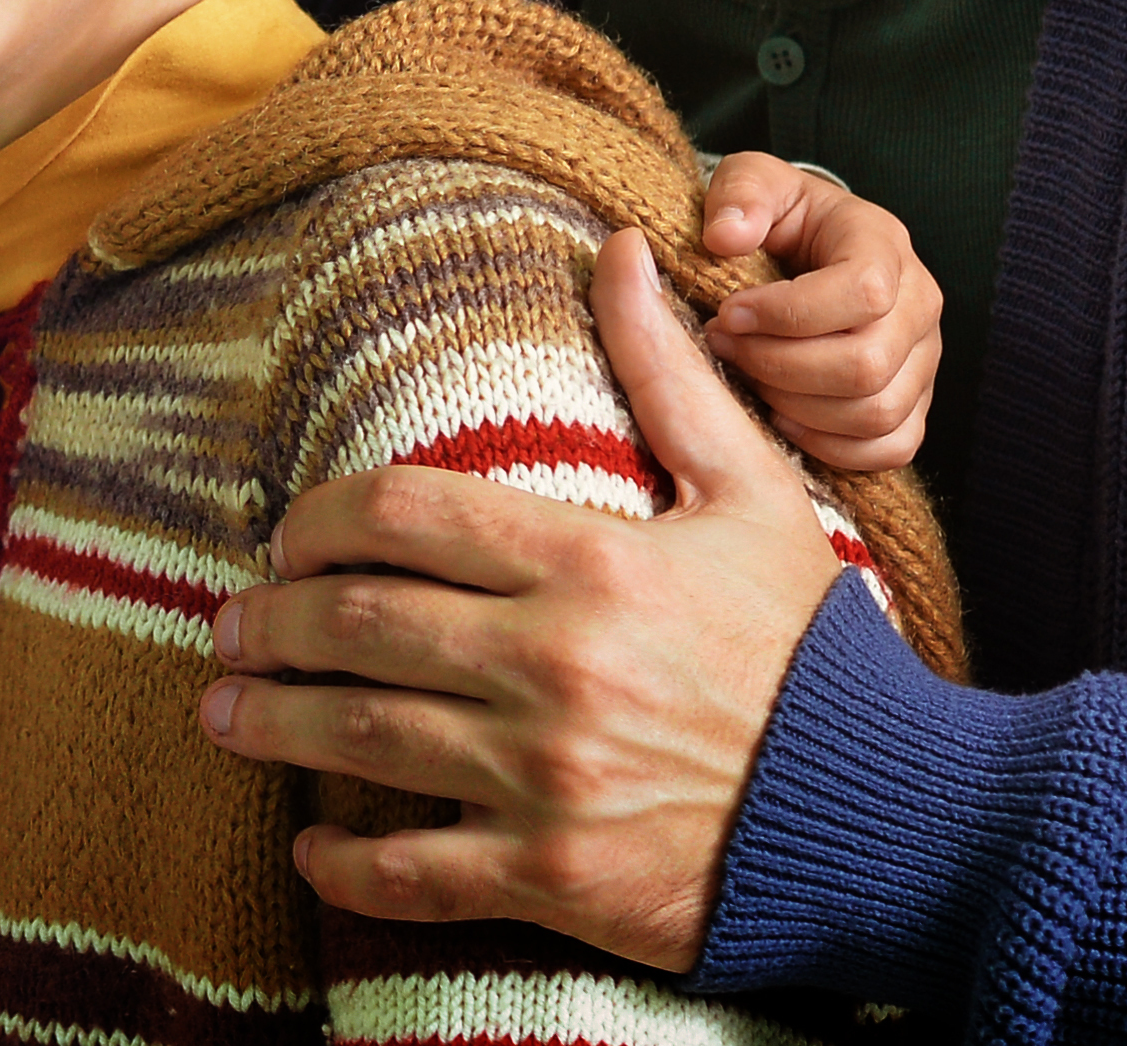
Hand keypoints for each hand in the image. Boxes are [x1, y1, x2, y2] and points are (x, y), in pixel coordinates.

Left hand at [195, 228, 833, 970]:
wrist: (902, 817)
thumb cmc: (815, 651)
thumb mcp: (756, 497)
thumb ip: (670, 378)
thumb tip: (622, 253)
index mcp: (591, 564)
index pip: (397, 515)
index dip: (315, 523)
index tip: (287, 540)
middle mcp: (557, 664)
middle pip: (356, 623)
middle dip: (269, 621)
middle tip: (230, 625)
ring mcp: (552, 776)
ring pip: (361, 736)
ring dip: (271, 721)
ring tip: (224, 710)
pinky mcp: (558, 873)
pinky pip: (415, 871)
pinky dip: (345, 862)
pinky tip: (311, 842)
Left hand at [691, 153, 938, 469]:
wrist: (806, 247)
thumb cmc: (776, 215)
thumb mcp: (754, 182)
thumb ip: (740, 195)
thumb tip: (725, 236)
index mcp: (884, 245)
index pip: (863, 292)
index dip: (787, 312)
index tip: (727, 312)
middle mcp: (919, 305)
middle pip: (867, 364)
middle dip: (779, 365)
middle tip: (723, 346)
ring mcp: (922, 359)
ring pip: (877, 412)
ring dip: (797, 406)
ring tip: (746, 375)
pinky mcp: (914, 402)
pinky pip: (891, 446)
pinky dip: (831, 445)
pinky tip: (780, 416)